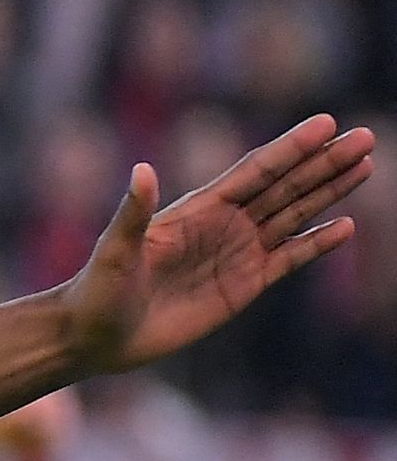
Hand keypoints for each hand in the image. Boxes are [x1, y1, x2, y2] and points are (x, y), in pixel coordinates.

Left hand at [60, 115, 371, 373]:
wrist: (94, 336)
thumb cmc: (97, 291)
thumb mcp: (114, 251)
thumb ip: (134, 213)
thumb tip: (142, 170)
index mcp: (197, 209)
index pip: (254, 170)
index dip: (290, 148)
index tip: (325, 123)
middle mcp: (223, 224)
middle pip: (284, 185)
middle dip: (324, 163)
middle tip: (366, 137)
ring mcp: (236, 253)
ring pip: (293, 214)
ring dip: (328, 191)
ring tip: (365, 165)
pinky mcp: (243, 285)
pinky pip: (288, 258)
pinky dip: (316, 243)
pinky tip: (344, 226)